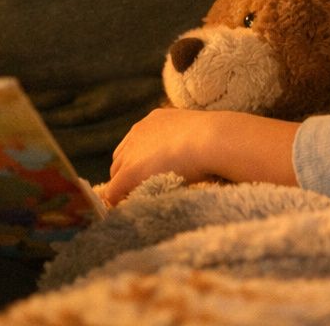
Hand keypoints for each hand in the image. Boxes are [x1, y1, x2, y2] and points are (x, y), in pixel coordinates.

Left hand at [103, 107, 217, 205]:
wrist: (210, 140)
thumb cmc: (215, 140)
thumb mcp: (198, 135)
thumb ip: (188, 143)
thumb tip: (194, 158)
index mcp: (154, 121)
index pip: (136, 144)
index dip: (139, 161)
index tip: (147, 174)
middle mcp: (138, 132)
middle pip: (122, 158)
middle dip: (128, 173)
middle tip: (139, 190)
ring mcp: (132, 152)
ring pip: (117, 174)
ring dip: (123, 186)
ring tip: (134, 201)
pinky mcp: (130, 172)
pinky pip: (114, 190)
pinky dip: (115, 200)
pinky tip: (121, 210)